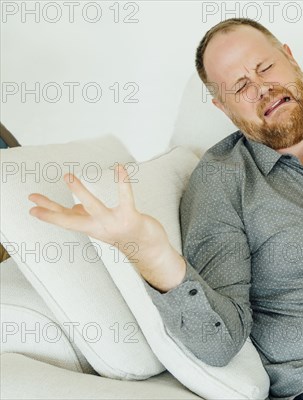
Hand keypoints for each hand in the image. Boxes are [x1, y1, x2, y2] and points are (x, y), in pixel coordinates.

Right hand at [28, 164, 166, 255]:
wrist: (150, 251)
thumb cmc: (125, 234)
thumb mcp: (102, 226)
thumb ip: (86, 216)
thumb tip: (72, 207)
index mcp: (91, 227)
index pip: (65, 221)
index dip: (48, 215)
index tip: (31, 209)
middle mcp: (100, 228)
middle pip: (71, 219)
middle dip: (52, 209)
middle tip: (34, 197)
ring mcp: (115, 223)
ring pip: (94, 207)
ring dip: (80, 192)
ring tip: (68, 176)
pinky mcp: (131, 218)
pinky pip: (126, 197)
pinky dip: (123, 182)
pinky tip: (120, 168)